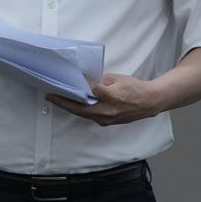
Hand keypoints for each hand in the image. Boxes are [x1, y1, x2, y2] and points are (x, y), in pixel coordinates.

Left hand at [46, 73, 161, 125]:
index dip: (79, 85)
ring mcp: (107, 119)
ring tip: (58, 100)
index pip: (91, 91)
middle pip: (80, 109)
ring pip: (84, 114)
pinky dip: (81, 111)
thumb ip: (101, 81)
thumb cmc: (134, 88)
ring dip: (70, 108)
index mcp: (111, 97)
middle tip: (51, 97)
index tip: (67, 80)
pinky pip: (90, 116)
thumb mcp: (117, 79)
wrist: (149, 102)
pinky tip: (74, 104)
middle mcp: (107, 111)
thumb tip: (87, 82)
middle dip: (64, 103)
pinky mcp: (108, 122)